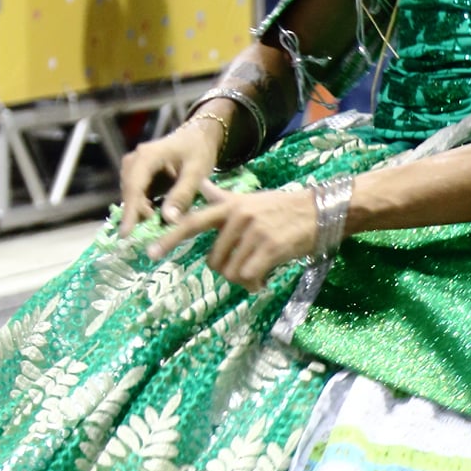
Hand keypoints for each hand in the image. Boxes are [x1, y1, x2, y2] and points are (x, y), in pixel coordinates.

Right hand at [118, 116, 223, 236]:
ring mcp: (133, 167)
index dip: (130, 212)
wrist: (198, 135)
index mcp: (147, 156)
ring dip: (142, 212)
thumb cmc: (198, 150)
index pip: (133, 187)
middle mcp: (134, 160)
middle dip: (139, 214)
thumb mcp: (197, 172)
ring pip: (132, 196)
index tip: (126, 234)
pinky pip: (137, 195)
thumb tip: (169, 220)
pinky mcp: (138, 175)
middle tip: (155, 232)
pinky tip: (158, 215)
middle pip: (130, 193)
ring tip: (159, 224)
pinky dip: (146, 207)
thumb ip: (183, 194)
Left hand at [147, 181, 318, 289]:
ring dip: (243, 280)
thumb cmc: (283, 207)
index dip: (169, 239)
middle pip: (214, 260)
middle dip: (227, 270)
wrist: (320, 210)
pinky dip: (254, 284)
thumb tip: (203, 186)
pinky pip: (249, 277)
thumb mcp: (250, 199)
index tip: (150, 254)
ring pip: (231, 272)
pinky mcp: (270, 247)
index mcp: (229, 206)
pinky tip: (264, 280)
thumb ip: (223, 197)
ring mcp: (254, 232)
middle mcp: (238, 218)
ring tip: (257, 273)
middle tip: (244, 267)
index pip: (192, 222)